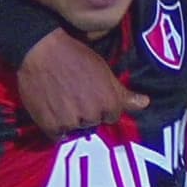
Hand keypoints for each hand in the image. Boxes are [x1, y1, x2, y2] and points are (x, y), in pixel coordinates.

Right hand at [18, 29, 148, 139]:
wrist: (41, 51)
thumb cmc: (75, 56)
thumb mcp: (104, 71)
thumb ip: (124, 93)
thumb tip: (145, 103)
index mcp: (109, 102)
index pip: (111, 116)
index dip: (100, 104)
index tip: (89, 93)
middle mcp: (92, 115)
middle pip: (93, 122)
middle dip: (85, 112)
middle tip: (73, 94)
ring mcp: (71, 122)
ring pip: (75, 129)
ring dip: (70, 119)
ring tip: (60, 99)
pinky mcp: (51, 126)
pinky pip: (58, 135)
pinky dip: (55, 126)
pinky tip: (52, 109)